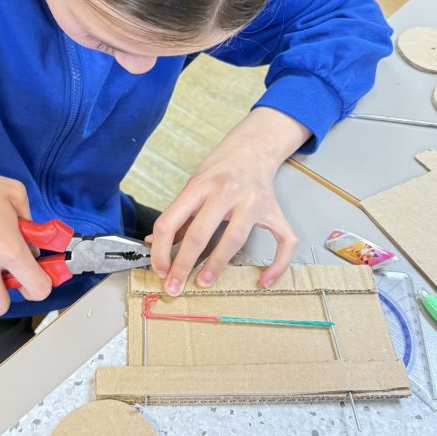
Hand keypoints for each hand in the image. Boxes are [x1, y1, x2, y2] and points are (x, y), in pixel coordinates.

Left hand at [150, 108, 309, 295]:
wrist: (253, 148)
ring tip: (204, 282)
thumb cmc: (219, 169)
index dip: (160, 250)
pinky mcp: (274, 211)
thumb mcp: (193, 185)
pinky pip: (283, 242)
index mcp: (199, 186)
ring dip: (217, 264)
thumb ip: (177, 216)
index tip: (160, 270)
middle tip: (175, 287)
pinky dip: (277, 265)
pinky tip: (263, 280)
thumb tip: (153, 243)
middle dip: (183, 264)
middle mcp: (226, 192)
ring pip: (234, 239)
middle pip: (200, 233)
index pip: (170, 221)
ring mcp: (252, 202)